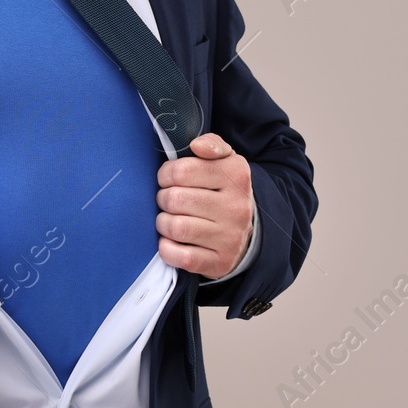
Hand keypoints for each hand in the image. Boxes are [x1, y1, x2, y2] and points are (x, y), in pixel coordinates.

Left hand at [155, 133, 253, 279]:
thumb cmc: (223, 191)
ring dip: (163, 223)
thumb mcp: (224, 161)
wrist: (245, 232)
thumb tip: (197, 145)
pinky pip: (181, 257)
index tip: (168, 179)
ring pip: (175, 227)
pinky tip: (171, 241)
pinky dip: (167, 249)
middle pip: (175, 199)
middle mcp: (236, 207)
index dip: (165, 174)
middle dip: (162, 199)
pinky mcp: (220, 262)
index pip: (181, 171)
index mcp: (236, 175)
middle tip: (167, 200)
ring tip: (168, 219)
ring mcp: (230, 237)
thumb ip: (212, 145)